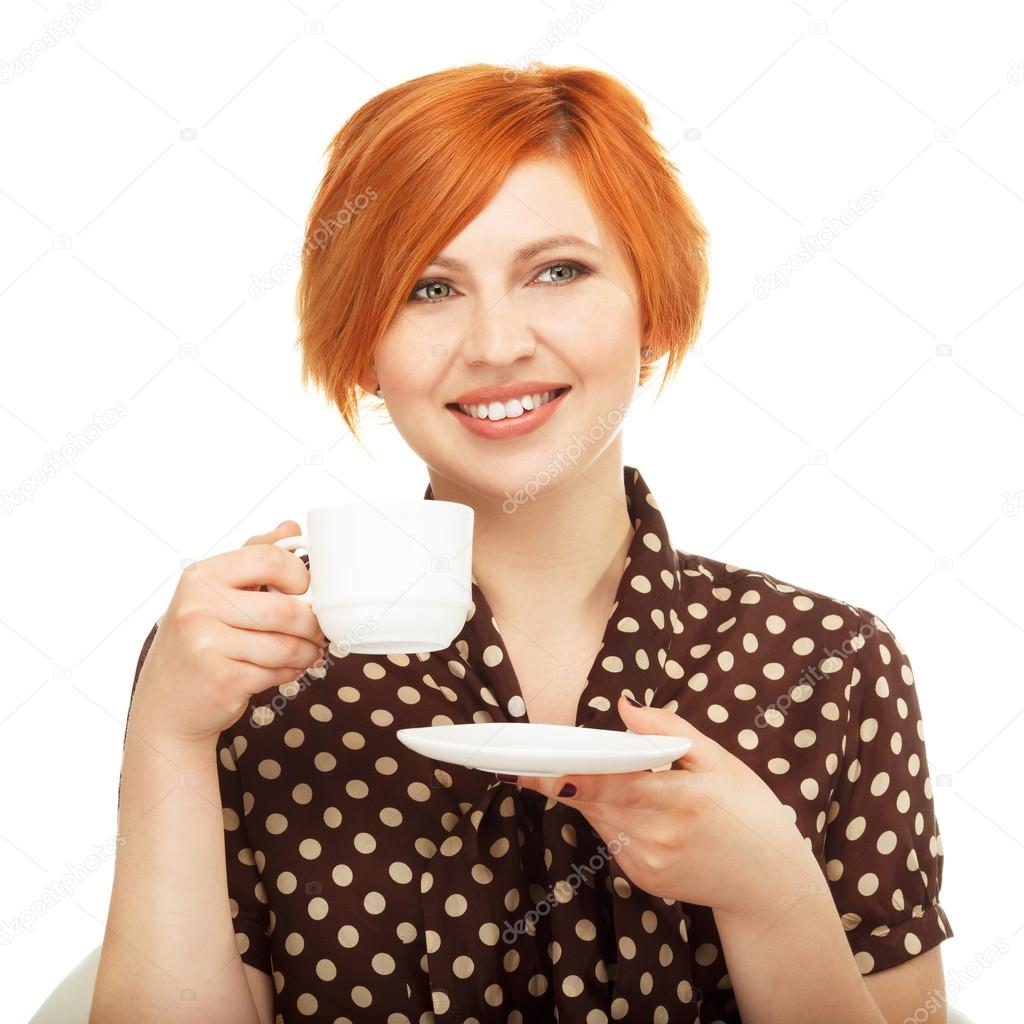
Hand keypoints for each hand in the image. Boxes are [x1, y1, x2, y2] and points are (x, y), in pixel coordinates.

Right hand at [128, 521, 328, 746]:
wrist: (166, 706)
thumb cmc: (199, 643)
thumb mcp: (216, 593)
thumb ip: (254, 557)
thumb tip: (291, 527)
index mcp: (202, 576)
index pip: (270, 559)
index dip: (300, 576)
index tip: (305, 592)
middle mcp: (198, 606)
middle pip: (286, 609)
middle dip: (312, 625)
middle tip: (318, 632)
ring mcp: (206, 643)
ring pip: (286, 645)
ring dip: (306, 653)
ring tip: (306, 653)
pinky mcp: (220, 679)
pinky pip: (276, 671)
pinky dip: (289, 673)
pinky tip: (281, 671)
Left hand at [514, 695, 823, 916]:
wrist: (770, 883)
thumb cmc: (749, 812)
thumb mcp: (720, 760)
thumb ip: (669, 730)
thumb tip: (624, 707)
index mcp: (679, 798)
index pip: (604, 780)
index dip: (562, 772)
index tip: (527, 764)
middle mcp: (659, 835)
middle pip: (591, 800)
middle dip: (561, 777)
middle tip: (527, 758)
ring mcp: (648, 862)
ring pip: (597, 818)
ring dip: (587, 794)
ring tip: (581, 770)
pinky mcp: (644, 878)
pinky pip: (611, 838)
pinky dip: (609, 816)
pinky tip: (625, 803)